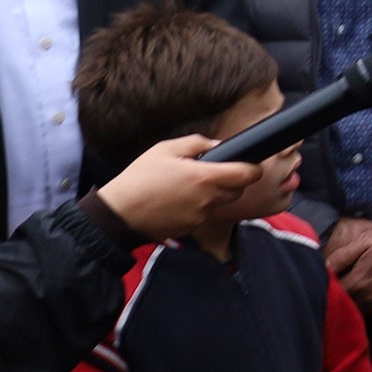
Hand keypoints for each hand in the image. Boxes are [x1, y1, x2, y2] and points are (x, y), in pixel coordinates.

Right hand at [91, 136, 263, 239]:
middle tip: (212, 172)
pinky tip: (178, 200)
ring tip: (189, 186)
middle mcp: (208, 199)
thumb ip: (197, 143)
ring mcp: (200, 215)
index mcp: (205, 177)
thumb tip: (218, 145)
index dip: (253, 168)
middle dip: (232, 180)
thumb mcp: (166, 149)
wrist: (118, 213)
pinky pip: (204, 214)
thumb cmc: (140, 178)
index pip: (248, 175)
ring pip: (220, 202)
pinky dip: (198, 207)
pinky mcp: (191, 227)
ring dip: (214, 194)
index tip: (249, 164)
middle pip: (238, 190)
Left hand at [325, 219, 371, 314]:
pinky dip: (366, 302)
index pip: (332, 292)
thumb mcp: (364, 240)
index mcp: (359, 282)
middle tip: (339, 278)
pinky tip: (367, 289)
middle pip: (343, 303)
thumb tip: (321, 268)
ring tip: (353, 283)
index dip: (326, 284)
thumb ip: (341, 256)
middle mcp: (370, 298)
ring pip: (357, 308)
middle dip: (337, 293)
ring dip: (352, 299)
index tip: (325, 276)